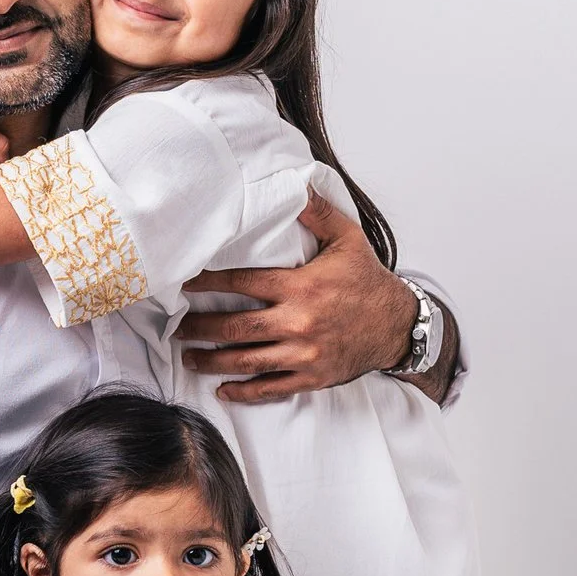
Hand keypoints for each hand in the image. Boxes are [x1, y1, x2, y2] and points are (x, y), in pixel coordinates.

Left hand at [174, 190, 413, 402]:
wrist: (400, 325)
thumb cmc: (369, 281)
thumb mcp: (348, 239)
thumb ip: (318, 213)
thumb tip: (296, 184)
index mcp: (301, 287)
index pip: (241, 283)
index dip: (208, 283)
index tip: (184, 284)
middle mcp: (299, 322)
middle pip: (235, 327)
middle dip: (200, 328)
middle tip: (176, 328)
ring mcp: (304, 353)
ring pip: (246, 360)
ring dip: (212, 361)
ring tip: (189, 357)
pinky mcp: (312, 377)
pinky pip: (271, 388)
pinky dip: (244, 391)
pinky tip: (223, 390)